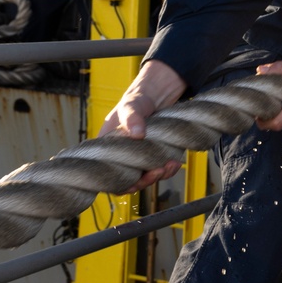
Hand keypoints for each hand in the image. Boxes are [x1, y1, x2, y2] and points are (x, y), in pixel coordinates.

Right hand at [98, 59, 186, 193]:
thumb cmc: (136, 101)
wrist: (156, 98)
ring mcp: (137, 158)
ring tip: (170, 165)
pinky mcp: (152, 157)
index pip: (108, 175)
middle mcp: (121, 157)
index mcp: (106, 148)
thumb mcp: (131, 105)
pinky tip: (175, 162)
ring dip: (158, 176)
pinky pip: (158, 170)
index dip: (120, 184)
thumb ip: (131, 117)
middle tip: (158, 171)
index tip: (135, 182)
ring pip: (145, 178)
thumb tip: (137, 134)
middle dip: (143, 181)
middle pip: (128, 182)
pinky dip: (168, 169)